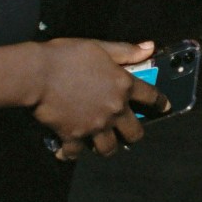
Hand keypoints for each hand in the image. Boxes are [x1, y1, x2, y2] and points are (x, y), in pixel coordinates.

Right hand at [32, 39, 161, 158]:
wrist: (37, 73)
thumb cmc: (67, 55)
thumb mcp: (99, 47)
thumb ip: (126, 51)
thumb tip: (150, 47)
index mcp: (123, 86)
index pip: (151, 96)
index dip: (160, 102)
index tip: (164, 107)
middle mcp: (114, 110)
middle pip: (134, 133)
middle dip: (133, 133)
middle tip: (127, 131)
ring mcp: (95, 126)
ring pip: (109, 148)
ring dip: (107, 146)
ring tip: (101, 143)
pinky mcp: (74, 136)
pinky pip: (76, 153)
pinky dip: (72, 153)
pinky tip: (69, 151)